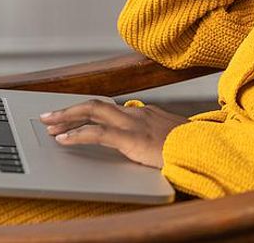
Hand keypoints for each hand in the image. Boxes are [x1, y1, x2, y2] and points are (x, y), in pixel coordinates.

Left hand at [39, 100, 188, 168]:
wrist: (205, 149)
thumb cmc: (192, 148)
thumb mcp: (171, 140)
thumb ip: (155, 138)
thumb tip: (146, 145)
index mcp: (146, 113)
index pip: (110, 108)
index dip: (88, 112)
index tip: (73, 116)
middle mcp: (137, 113)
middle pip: (96, 105)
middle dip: (70, 109)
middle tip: (49, 114)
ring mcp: (133, 123)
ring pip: (92, 112)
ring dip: (67, 117)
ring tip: (48, 124)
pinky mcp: (130, 138)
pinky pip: (97, 133)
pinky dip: (76, 134)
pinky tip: (63, 139)